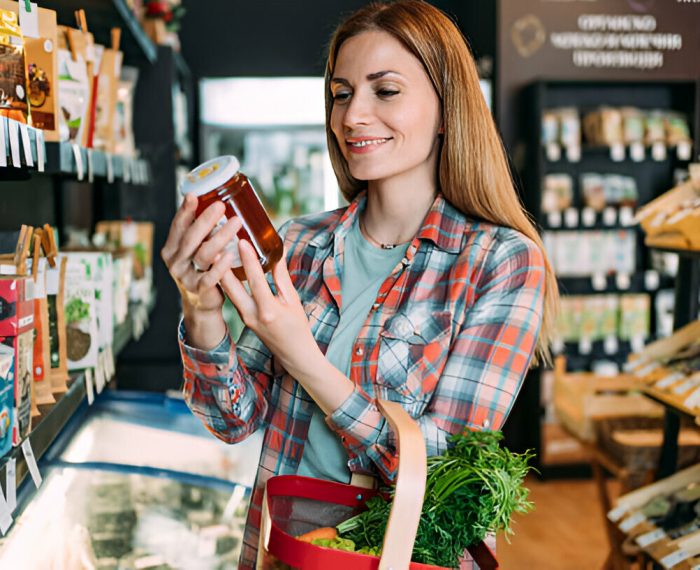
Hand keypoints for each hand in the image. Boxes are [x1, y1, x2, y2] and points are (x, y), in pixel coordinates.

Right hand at [161, 193, 241, 314]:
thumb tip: (217, 204)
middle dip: (205, 219)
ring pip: (203, 254)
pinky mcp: (199, 290)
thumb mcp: (194, 251)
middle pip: (191, 237)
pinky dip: (220, 266)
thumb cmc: (201, 270)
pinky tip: (230, 255)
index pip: (178, 226)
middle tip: (221, 205)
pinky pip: (210, 277)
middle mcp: (175, 262)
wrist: (201, 304)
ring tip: (236, 222)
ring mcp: (186, 277)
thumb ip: (200, 234)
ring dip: (220, 237)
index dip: (185, 210)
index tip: (194, 195)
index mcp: (171, 249)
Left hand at [220, 239, 322, 379]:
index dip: (248, 259)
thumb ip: (282, 277)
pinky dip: (227, 281)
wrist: (293, 353)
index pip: (255, 280)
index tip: (241, 241)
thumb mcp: (293, 300)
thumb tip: (277, 253)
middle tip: (214, 243)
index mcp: (268, 310)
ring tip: (215, 251)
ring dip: (220, 271)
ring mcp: (244, 318)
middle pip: (231, 286)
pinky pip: (231, 296)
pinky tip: (223, 268)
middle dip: (222, 264)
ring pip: (228, 291)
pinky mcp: (242, 318)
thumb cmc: (297, 326)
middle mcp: (252, 315)